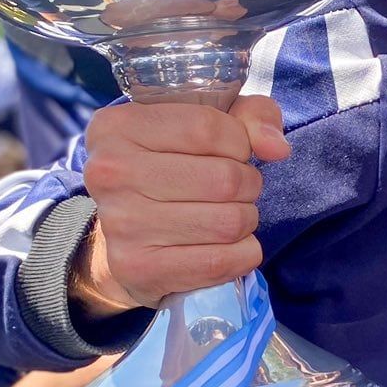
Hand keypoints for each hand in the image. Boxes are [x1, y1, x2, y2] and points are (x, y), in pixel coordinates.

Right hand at [73, 96, 289, 316]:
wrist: (127, 231)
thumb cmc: (172, 164)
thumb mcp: (206, 123)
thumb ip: (251, 117)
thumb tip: (277, 148)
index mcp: (117, 126)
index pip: (207, 128)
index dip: (239, 143)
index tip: (234, 153)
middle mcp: (110, 174)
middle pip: (224, 179)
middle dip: (248, 184)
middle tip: (237, 190)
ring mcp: (121, 224)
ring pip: (228, 222)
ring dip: (246, 220)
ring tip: (230, 214)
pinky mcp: (138, 269)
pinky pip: (220, 263)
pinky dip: (242, 254)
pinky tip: (229, 246)